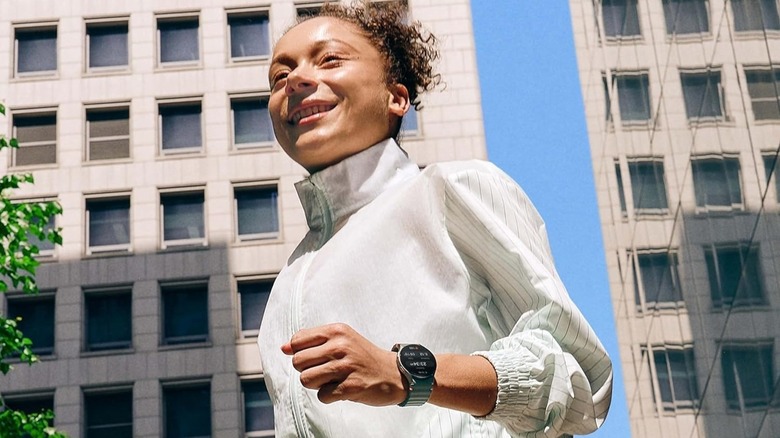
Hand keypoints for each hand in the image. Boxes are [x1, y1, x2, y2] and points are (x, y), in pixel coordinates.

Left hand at [282, 323, 406, 405]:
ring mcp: (346, 366)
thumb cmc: (363, 357)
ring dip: (316, 385)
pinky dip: (329, 396)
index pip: (297, 341)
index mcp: (336, 331)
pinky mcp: (351, 386)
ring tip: (332, 380)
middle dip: (307, 370)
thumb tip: (283, 348)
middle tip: (325, 371)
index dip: (300, 353)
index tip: (315, 358)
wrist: (394, 373)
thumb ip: (312, 341)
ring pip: (306, 380)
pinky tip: (342, 389)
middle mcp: (340, 346)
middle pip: (298, 362)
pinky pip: (322, 396)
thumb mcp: (342, 339)